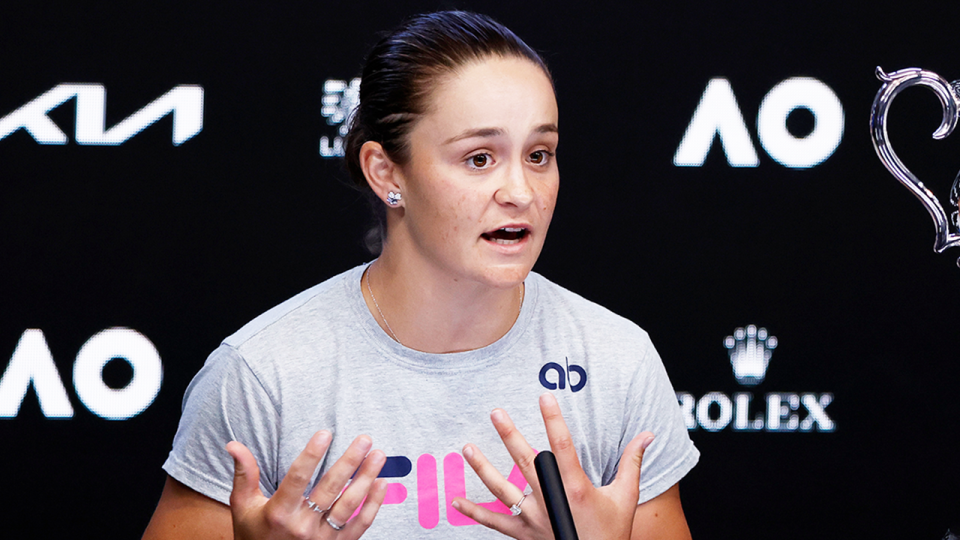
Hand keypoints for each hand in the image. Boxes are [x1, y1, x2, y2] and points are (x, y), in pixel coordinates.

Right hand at [226, 431, 386, 539]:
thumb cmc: (254, 534)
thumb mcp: (243, 507)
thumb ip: (244, 474)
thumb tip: (233, 444)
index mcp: (278, 513)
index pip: (297, 478)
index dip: (312, 454)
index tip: (326, 433)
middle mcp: (301, 526)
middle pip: (330, 489)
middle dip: (349, 462)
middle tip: (365, 439)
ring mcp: (321, 539)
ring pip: (349, 505)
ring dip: (366, 478)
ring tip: (379, 456)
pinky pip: (360, 525)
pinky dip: (373, 505)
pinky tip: (381, 483)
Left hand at [452, 393, 654, 539]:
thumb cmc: (612, 533)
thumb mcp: (625, 498)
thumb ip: (632, 463)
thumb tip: (647, 435)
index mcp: (575, 488)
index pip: (561, 446)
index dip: (553, 419)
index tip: (544, 396)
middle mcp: (551, 501)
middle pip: (526, 462)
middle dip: (510, 435)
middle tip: (496, 412)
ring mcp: (534, 518)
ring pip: (502, 490)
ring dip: (483, 468)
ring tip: (467, 448)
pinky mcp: (523, 535)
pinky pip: (494, 522)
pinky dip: (474, 512)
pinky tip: (455, 501)